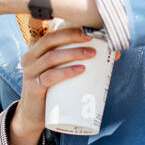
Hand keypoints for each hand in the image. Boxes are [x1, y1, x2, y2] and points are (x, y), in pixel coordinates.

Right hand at [9, 26, 121, 144]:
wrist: (34, 116)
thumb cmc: (52, 91)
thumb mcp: (63, 72)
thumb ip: (81, 62)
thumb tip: (115, 54)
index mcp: (36, 50)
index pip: (52, 33)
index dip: (70, 29)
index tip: (90, 28)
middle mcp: (30, 58)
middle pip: (50, 40)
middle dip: (73, 36)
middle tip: (92, 38)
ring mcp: (30, 73)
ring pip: (51, 57)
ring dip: (73, 53)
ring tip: (92, 54)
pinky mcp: (33, 88)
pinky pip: (49, 77)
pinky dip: (66, 72)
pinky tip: (80, 70)